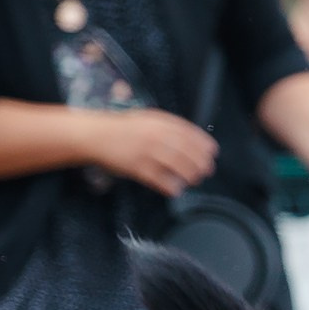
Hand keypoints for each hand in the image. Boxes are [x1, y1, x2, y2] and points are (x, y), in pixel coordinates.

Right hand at [85, 109, 216, 194]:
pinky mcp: (138, 168)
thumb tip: (191, 139)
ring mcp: (147, 152)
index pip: (190, 133)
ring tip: (194, 180)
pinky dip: (172, 186)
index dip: (204, 144)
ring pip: (179, 166)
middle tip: (206, 171)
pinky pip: (161, 180)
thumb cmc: (123, 129)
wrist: (96, 136)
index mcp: (160, 122)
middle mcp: (156, 135)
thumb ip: (167, 127)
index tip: (213, 153)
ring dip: (190, 175)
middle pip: (188, 151)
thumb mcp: (147, 119)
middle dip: (201, 163)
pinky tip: (176, 190)